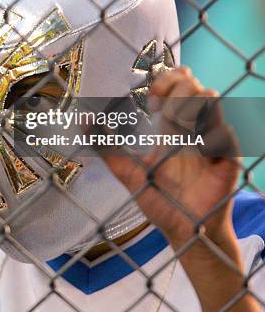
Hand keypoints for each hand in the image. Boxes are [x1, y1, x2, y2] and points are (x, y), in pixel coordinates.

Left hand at [104, 66, 238, 245]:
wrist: (184, 232)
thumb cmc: (160, 201)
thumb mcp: (128, 172)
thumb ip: (106, 147)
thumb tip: (82, 120)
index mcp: (172, 124)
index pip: (178, 80)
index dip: (165, 79)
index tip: (151, 100)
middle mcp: (193, 125)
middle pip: (193, 82)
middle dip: (175, 89)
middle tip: (163, 112)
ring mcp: (212, 138)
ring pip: (211, 97)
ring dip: (191, 107)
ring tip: (179, 127)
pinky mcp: (228, 156)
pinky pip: (226, 131)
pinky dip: (211, 135)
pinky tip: (201, 151)